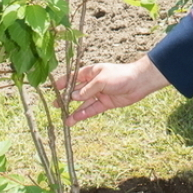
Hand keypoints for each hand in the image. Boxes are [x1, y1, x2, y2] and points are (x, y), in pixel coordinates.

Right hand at [54, 55, 168, 125]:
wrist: (139, 82)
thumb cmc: (120, 75)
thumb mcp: (101, 80)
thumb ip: (87, 89)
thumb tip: (73, 97)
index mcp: (91, 72)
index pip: (73, 77)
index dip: (63, 83)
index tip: (53, 89)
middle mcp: (93, 83)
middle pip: (77, 91)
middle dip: (66, 99)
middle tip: (56, 106)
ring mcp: (99, 93)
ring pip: (83, 103)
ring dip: (74, 111)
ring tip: (64, 119)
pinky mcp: (105, 103)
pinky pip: (92, 109)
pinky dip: (84, 114)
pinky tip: (75, 119)